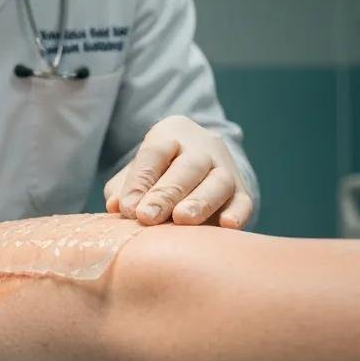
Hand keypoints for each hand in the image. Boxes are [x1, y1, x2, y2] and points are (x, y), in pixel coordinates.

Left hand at [104, 115, 252, 228]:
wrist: (197, 164)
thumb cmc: (156, 173)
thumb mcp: (136, 173)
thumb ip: (124, 188)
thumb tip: (116, 207)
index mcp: (170, 135)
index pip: (154, 153)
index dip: (140, 180)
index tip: (127, 209)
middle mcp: (201, 147)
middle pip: (187, 167)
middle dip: (166, 193)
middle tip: (147, 217)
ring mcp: (225, 167)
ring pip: (218, 181)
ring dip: (200, 201)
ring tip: (182, 220)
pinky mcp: (243, 190)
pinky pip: (243, 201)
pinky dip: (237, 213)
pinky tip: (226, 225)